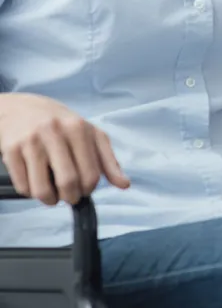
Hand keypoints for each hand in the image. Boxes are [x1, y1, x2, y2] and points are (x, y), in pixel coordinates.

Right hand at [0, 93, 129, 205]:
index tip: (85, 189)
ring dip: (49, 200)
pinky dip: (30, 193)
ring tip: (51, 194)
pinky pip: (23, 187)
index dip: (89, 189)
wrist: (20, 108)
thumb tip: (124, 185)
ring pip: (42, 189)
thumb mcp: (89, 134)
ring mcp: (32, 141)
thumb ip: (108, 160)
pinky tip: (35, 182)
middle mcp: (56, 132)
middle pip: (69, 182)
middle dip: (70, 197)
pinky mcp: (11, 150)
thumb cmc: (60, 124)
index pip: (91, 173)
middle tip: (69, 195)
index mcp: (79, 128)